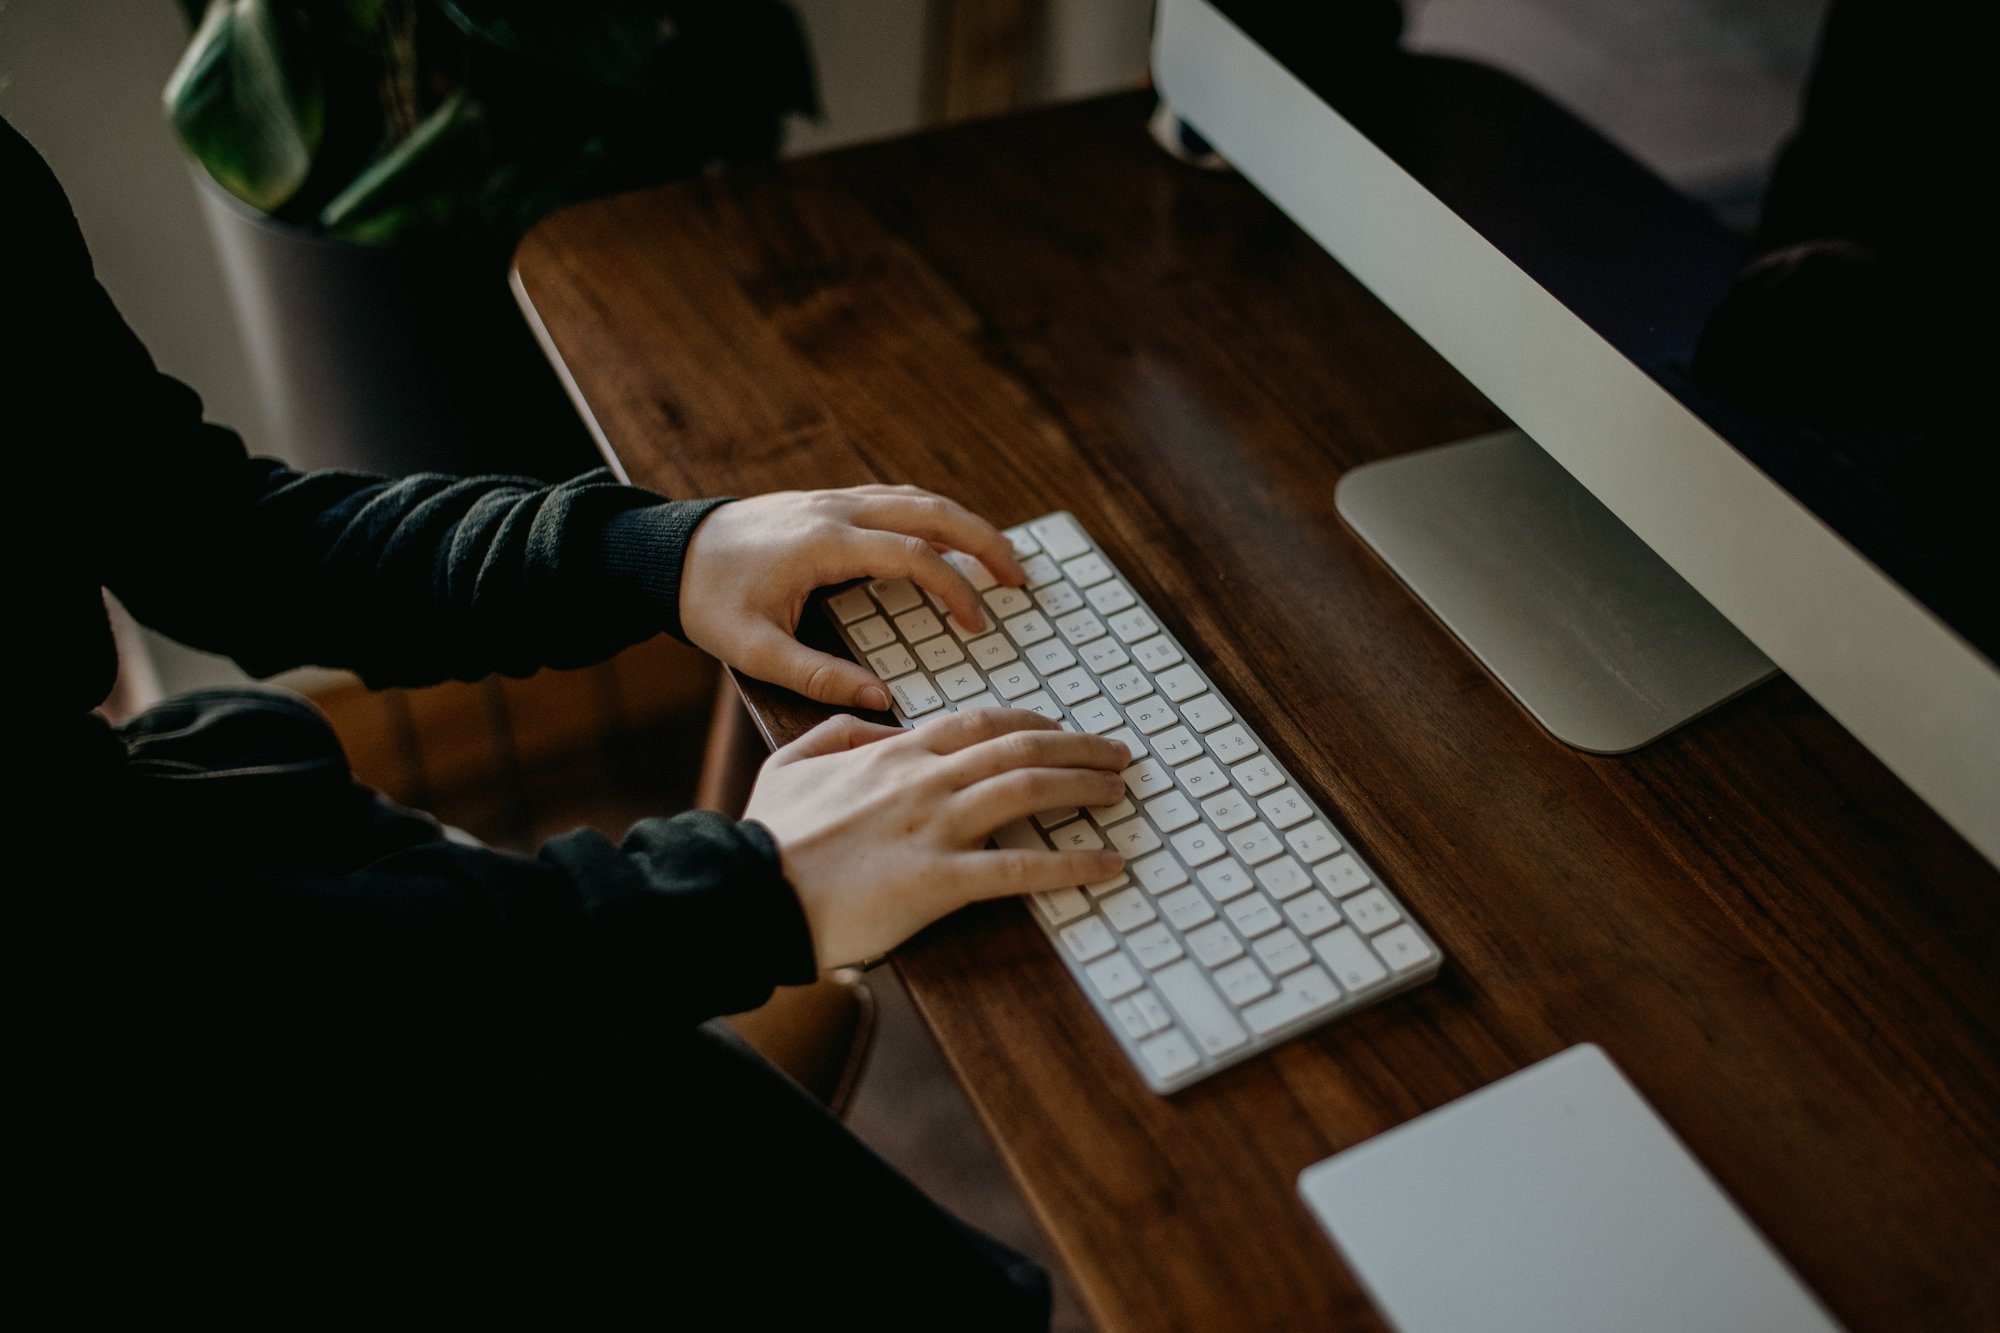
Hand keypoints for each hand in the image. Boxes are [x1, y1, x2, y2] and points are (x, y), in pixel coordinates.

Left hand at [679, 484, 1026, 708]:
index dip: (955, 588)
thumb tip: (882, 700)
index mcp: (824, 544)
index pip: (914, 556)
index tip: (978, 622)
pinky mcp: (826, 500)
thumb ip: (819, 677)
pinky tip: (948, 540)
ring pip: (918, 497)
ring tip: (999, 559)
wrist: (663, 552)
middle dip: (985, 540)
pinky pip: (895, 498)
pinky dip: (933, 515)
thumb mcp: (754, 650)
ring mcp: (832, 498)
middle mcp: (836, 510)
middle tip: (1020, 578)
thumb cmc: (706, 600)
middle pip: (932, 510)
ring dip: (964, 523)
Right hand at [744, 709, 1130, 968]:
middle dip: (1077, 746)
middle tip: (1116, 754)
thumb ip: (836, 733)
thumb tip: (874, 720)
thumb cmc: (769, 836)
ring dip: (1083, 786)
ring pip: (1028, 789)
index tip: (1059, 729)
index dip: (1030, 722)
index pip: (978, 723)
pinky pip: (1020, 867)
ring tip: (1118, 790)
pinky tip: (1106, 864)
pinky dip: (1072, 864)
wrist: (750, 889)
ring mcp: (934, 827)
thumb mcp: (790, 763)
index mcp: (892, 753)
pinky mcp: (939, 880)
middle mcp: (923, 779)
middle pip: (1019, 747)